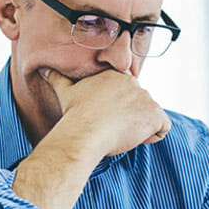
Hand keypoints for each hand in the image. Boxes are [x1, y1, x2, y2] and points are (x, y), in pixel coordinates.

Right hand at [41, 68, 171, 156]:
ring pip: (151, 117)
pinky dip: (152, 136)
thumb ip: (58, 78)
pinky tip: (133, 138)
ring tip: (119, 133)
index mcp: (117, 76)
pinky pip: (163, 128)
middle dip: (130, 119)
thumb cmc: (74, 115)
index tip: (107, 119)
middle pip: (141, 106)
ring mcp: (147, 98)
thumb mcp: (65, 92)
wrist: (84, 132)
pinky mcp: (156, 114)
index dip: (120, 110)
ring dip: (140, 128)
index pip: (128, 95)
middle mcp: (135, 83)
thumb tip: (44, 70)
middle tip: (111, 128)